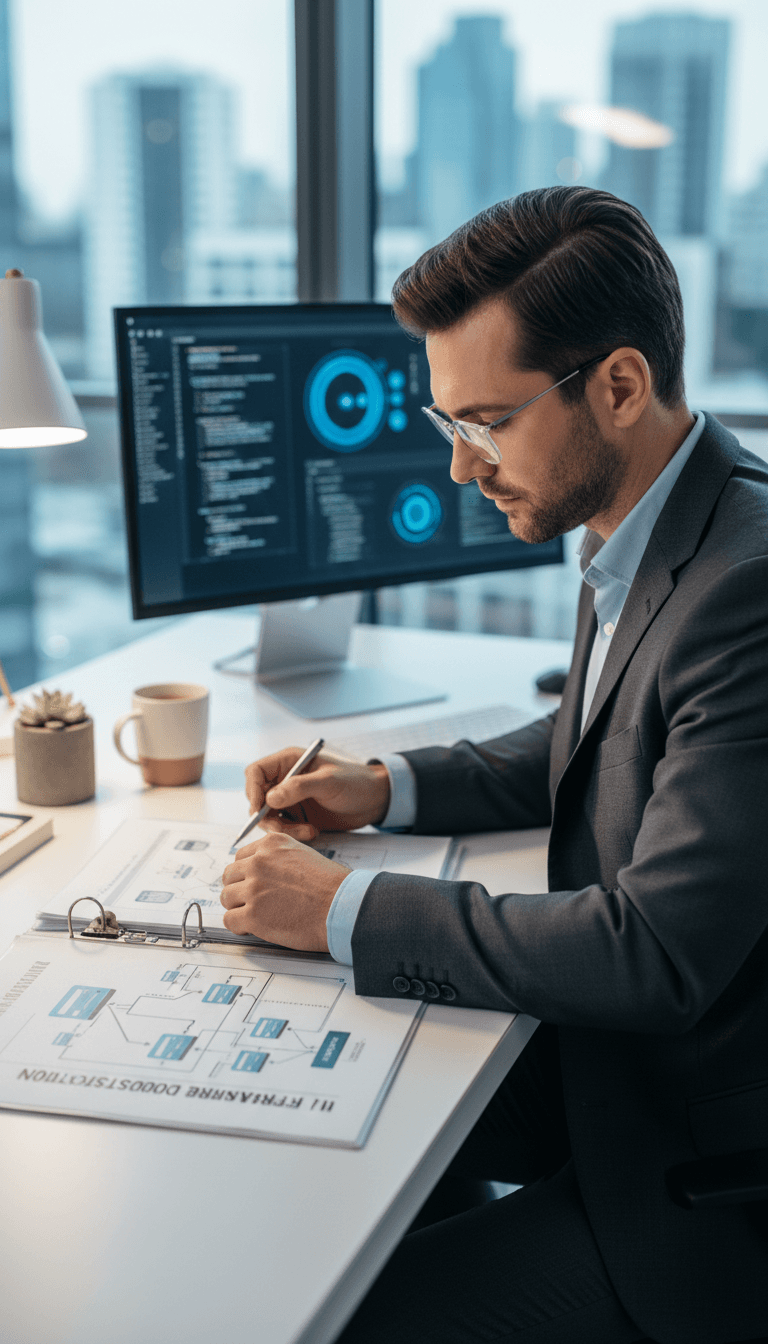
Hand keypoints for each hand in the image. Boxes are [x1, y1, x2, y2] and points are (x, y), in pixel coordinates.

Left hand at [220, 831, 347, 949]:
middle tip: (253, 902)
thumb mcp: (304, 856)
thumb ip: (278, 859)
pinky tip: (252, 928)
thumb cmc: (332, 887)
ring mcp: (253, 888)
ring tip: (256, 915)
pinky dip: (239, 926)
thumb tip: (262, 873)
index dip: (246, 874)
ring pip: (226, 897)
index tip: (254, 885)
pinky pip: (229, 920)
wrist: (343, 908)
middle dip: (239, 889)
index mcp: (271, 845)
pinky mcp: (252, 915)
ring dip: (238, 908)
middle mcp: (259, 862)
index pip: (241, 857)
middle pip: (229, 876)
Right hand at [244, 747, 389, 841]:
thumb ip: (299, 787)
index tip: (259, 810)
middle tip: (284, 829)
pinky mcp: (298, 816)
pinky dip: (293, 834)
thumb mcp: (329, 781)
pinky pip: (283, 828)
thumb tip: (270, 799)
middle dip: (267, 817)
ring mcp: (290, 799)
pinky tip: (312, 833)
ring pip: (269, 818)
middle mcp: (285, 780)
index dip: (252, 790)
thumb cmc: (355, 782)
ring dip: (283, 829)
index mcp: (288, 762)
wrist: (374, 800)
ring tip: (308, 832)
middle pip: (257, 799)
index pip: (256, 772)